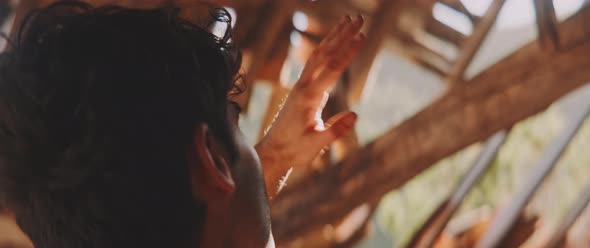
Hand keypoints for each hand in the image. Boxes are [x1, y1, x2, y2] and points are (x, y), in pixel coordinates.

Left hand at [256, 15, 364, 197]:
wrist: (274, 151)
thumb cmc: (295, 149)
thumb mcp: (316, 144)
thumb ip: (335, 130)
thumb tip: (355, 115)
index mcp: (309, 97)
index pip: (333, 69)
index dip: (348, 52)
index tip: (362, 36)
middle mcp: (304, 86)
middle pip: (325, 54)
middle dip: (342, 35)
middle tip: (359, 18)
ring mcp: (301, 85)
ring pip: (318, 55)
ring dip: (333, 37)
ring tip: (348, 21)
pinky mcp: (301, 88)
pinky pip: (314, 63)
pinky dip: (326, 48)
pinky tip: (333, 41)